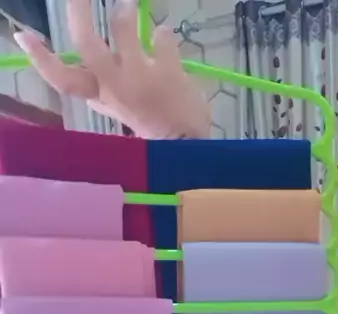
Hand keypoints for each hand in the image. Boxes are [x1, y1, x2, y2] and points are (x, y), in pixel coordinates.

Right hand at [14, 0, 210, 139]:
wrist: (188, 148)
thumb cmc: (154, 126)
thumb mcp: (122, 112)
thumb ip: (106, 94)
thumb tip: (93, 83)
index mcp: (101, 96)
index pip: (62, 80)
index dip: (41, 58)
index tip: (22, 36)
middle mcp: (116, 86)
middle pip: (85, 44)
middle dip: (79, 12)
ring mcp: (140, 79)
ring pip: (122, 29)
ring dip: (123, 13)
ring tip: (127, 5)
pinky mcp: (167, 73)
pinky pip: (162, 37)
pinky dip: (163, 33)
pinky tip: (165, 35)